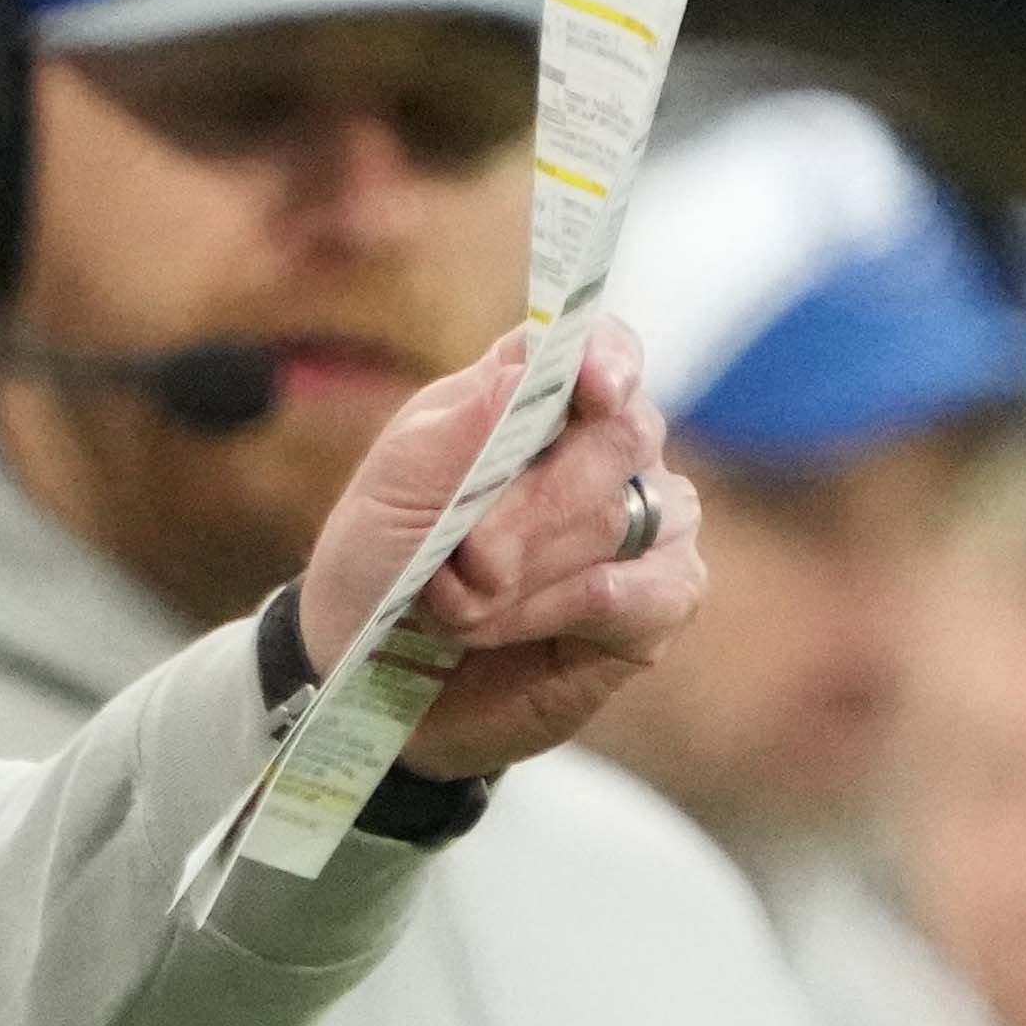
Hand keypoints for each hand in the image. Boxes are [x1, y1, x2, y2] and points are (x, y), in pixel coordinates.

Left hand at [298, 321, 708, 782]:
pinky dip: (547, 611)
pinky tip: (495, 630)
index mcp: (541, 402)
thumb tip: (527, 371)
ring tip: (452, 608)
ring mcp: (646, 526)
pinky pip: (631, 592)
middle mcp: (608, 453)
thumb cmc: (381, 567)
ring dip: (519, 573)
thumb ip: (460, 427)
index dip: (608, 358)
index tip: (593, 388)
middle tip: (463, 558)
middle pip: (620, 434)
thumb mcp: (393, 491)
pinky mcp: (658, 604)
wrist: (367, 676)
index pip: (607, 349)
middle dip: (529, 503)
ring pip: (616, 518)